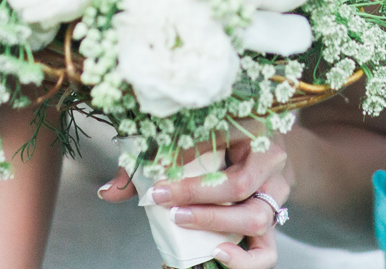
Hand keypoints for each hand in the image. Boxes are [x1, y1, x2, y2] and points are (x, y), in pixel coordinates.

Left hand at [96, 132, 290, 267]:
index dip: (189, 181)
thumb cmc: (221, 130)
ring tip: (186, 225)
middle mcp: (270, 161)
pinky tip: (218, 254)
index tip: (156, 190)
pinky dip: (244, 259)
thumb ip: (148, 160)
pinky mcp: (274, 218)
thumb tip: (108, 192)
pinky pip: (267, 250)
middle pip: (242, 188)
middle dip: (201, 205)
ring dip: (217, 227)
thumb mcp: (189, 134)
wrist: (263, 134)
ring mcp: (276, 192)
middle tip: (171, 211)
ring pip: (258, 219)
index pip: (222, 152)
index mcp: (252, 129)